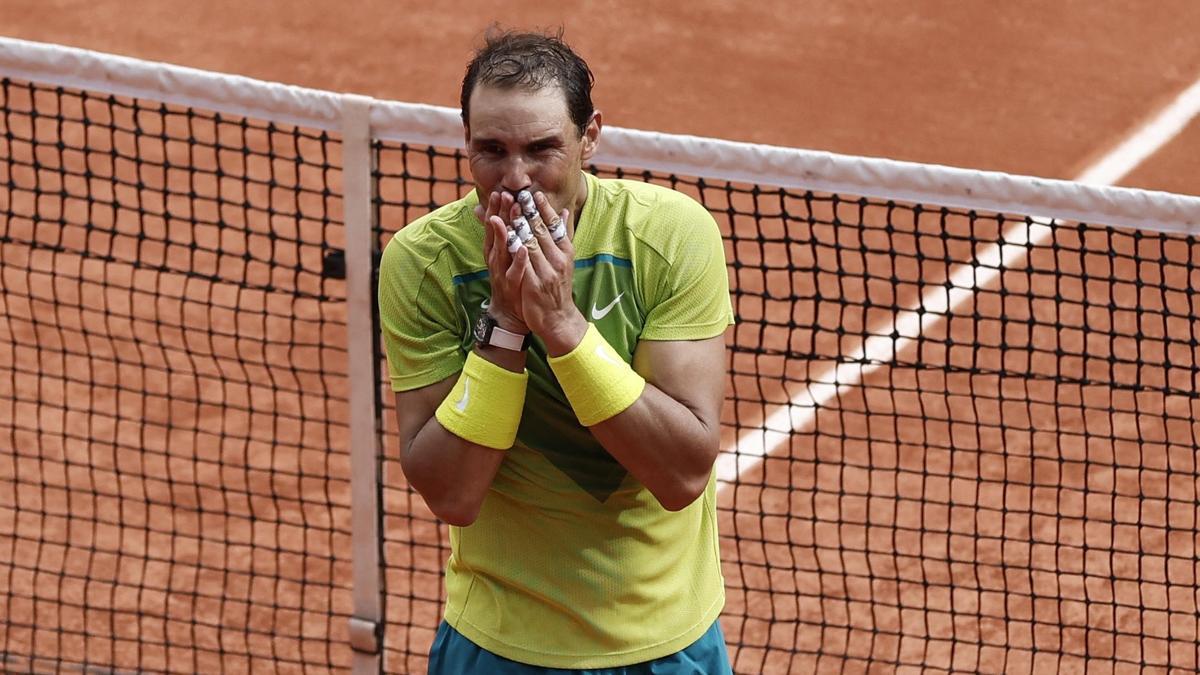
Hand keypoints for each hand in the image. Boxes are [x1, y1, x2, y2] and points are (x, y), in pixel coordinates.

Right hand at [474, 191, 527, 331]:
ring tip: (508, 217)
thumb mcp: (505, 255)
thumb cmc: (511, 280)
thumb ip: (503, 235)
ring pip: (502, 250)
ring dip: (505, 233)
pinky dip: (518, 260)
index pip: (495, 225)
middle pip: (496, 234)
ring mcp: (502, 272)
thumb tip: (488, 213)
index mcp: (496, 250)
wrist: (511, 312)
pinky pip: (515, 271)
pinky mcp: (511, 285)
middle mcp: (496, 259)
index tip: (500, 191)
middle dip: (499, 214)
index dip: (497, 209)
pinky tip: (523, 248)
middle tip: (503, 195)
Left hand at [510, 191, 587, 354]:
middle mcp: (558, 260)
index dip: (544, 209)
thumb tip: (564, 212)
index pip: (554, 226)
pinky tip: (505, 237)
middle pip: (542, 231)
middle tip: (519, 194)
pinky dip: (513, 248)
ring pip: (531, 243)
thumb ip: (562, 236)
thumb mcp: (565, 260)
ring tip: (509, 209)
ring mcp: (547, 272)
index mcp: (565, 252)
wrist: (558, 318)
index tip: (534, 193)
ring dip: (519, 225)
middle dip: (529, 212)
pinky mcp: (534, 284)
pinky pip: (522, 263)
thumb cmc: (558, 287)